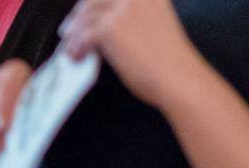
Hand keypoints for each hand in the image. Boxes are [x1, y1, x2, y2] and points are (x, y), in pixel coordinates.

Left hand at [58, 0, 211, 108]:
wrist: (179, 78)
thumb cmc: (171, 63)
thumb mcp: (155, 27)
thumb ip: (132, 21)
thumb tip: (104, 27)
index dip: (95, 3)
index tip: (85, 11)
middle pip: (94, 0)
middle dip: (80, 15)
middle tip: (69, 30)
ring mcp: (122, 11)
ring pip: (85, 18)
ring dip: (74, 34)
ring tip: (69, 48)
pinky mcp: (109, 29)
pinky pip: (83, 35)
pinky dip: (76, 47)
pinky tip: (76, 57)